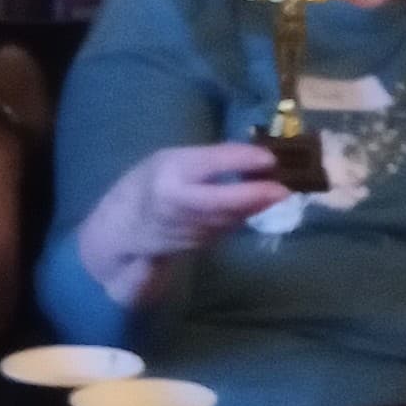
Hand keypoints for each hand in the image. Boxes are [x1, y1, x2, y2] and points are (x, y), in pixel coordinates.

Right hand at [76, 143, 290, 303]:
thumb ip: (207, 162)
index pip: (206, 165)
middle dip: (253, 198)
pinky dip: (243, 218)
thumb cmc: (151, 183)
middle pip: (218, 202)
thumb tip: (254, 159)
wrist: (121, 230)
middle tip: (284, 189)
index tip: (269, 158)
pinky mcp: (195, 246)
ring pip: (226, 219)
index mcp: (167, 174)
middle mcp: (174, 203)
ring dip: (255, 208)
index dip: (239, 162)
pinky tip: (260, 207)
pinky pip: (224, 229)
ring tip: (280, 192)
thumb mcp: (172, 161)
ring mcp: (184, 229)